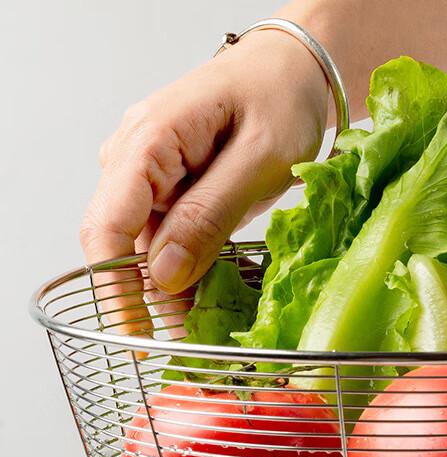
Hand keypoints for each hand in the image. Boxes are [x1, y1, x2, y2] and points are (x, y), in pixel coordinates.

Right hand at [80, 30, 328, 334]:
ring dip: (171, 289)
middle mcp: (135, 156)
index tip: (138, 338)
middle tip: (186, 345)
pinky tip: (209, 296)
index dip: (116, 290)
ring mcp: (149, 171)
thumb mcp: (259, 161)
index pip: (107, 226)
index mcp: (149, 140)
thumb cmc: (281, 100)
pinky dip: (185, 269)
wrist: (293, 73)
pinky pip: (165, 236)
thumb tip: (162, 274)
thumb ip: (209, 216)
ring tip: (206, 328)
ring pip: (144, 246)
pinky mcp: (169, 187)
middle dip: (148, 299)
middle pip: (122, 243)